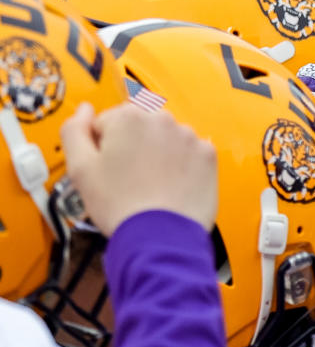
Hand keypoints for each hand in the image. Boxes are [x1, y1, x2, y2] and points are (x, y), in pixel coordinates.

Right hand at [60, 102, 217, 235]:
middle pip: (138, 128)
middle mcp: (162, 119)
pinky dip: (182, 166)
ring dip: (158, 155)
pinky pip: (189, 154)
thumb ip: (74, 130)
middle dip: (131, 148)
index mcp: (128, 117)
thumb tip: (84, 109)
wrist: (160, 237)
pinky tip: (171, 185)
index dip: (102, 148)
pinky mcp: (208, 155)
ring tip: (150, 185)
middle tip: (127, 179)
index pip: (107, 123)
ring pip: (165, 140)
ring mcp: (189, 137)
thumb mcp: (80, 168)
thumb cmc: (120, 206)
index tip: (106, 167)